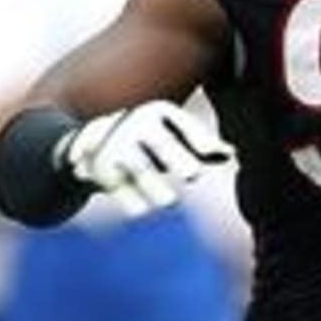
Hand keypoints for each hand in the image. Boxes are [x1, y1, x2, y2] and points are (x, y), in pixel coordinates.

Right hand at [61, 100, 234, 216]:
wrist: (89, 143)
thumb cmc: (147, 141)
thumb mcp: (172, 134)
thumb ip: (202, 145)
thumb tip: (232, 154)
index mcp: (157, 113)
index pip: (182, 122)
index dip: (199, 137)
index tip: (213, 152)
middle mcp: (136, 124)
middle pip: (162, 143)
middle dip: (179, 159)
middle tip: (193, 174)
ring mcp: (117, 146)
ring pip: (141, 170)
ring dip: (157, 188)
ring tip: (168, 200)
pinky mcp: (101, 170)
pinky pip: (120, 190)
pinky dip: (133, 203)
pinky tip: (140, 208)